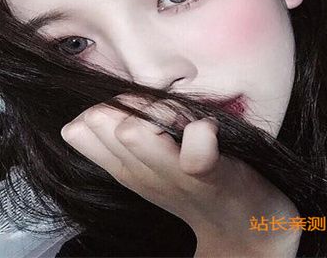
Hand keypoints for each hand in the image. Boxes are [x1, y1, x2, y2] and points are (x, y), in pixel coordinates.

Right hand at [61, 96, 301, 256]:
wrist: (246, 225)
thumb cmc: (198, 187)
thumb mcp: (152, 163)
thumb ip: (126, 135)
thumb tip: (100, 108)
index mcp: (126, 168)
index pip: (80, 129)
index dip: (106, 106)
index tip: (139, 110)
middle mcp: (141, 173)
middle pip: (101, 120)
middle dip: (129, 102)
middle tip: (164, 111)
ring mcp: (174, 177)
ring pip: (132, 131)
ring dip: (158, 111)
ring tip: (183, 118)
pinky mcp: (211, 177)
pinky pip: (195, 151)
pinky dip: (202, 131)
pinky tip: (212, 130)